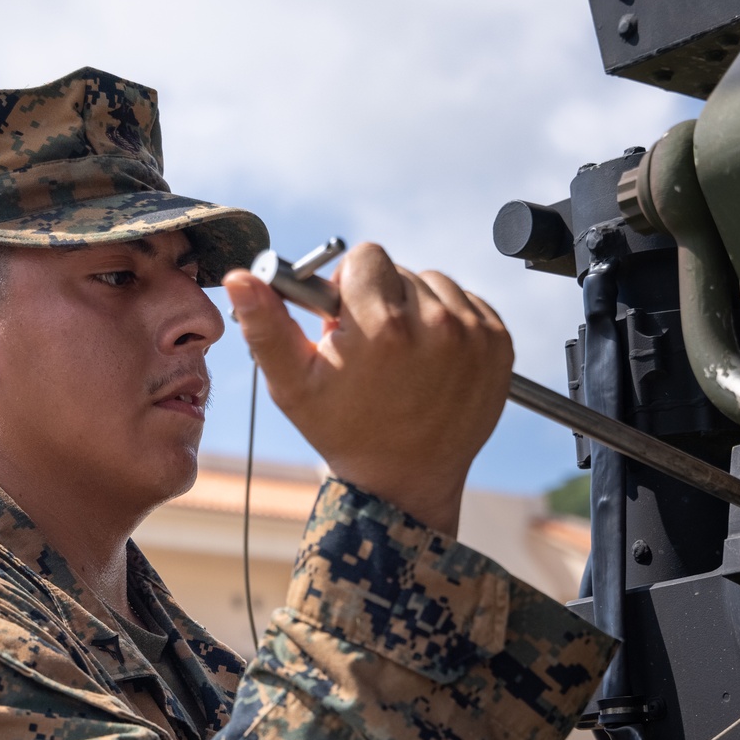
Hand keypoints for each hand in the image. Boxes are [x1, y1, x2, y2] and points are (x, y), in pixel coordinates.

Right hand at [223, 243, 512, 535]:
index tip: (347, 322)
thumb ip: (266, 325)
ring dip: (418, 310)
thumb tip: (240, 277)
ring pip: (435, 283)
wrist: (406, 482)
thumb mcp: (294, 385)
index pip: (364, 256)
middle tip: (374, 351)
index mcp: (383, 327)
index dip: (348, 287)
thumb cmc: (345, 433)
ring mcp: (474, 335)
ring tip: (404, 358)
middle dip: (381, 300)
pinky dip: (451, 324)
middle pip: (399, 270)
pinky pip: (468, 304)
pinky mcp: (499, 344)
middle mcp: (436, 324)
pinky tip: (432, 363)